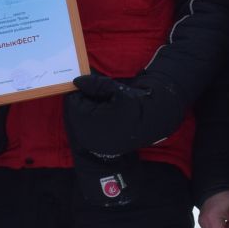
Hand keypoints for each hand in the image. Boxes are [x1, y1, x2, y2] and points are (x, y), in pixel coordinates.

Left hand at [64, 72, 186, 157]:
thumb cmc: (135, 104)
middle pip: (74, 113)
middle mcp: (88, 137)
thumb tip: (77, 81)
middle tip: (101, 97)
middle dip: (84, 102)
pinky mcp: (100, 146)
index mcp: (91, 122)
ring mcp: (93, 144)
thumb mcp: (115, 90)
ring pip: (80, 122)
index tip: (95, 88)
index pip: (73, 102)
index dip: (83, 92)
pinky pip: (88, 130)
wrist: (155, 121)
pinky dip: (93, 122)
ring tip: (105, 106)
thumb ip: (95, 85)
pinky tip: (106, 117)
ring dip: (88, 112)